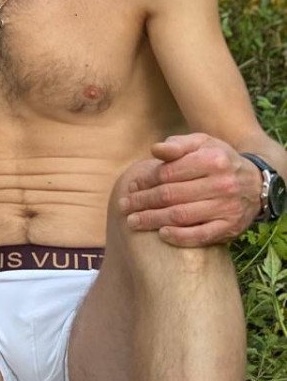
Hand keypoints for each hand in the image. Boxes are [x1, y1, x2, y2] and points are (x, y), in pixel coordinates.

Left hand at [117, 132, 262, 246]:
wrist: (257, 183)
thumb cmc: (219, 160)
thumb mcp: (203, 143)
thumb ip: (178, 144)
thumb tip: (154, 149)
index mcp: (211, 160)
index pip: (169, 172)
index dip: (146, 180)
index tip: (131, 185)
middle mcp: (221, 184)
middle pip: (171, 195)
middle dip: (143, 201)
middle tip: (124, 205)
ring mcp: (226, 208)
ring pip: (182, 216)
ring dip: (153, 220)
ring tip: (133, 221)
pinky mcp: (230, 227)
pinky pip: (201, 235)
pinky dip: (180, 237)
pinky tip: (162, 234)